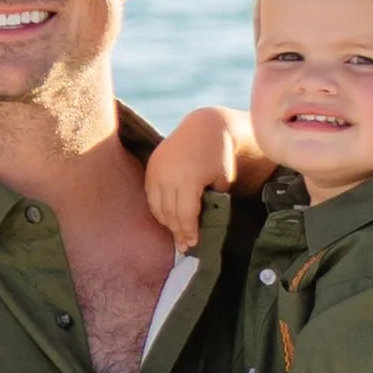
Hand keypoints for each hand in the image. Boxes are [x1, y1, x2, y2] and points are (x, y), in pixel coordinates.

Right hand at [144, 107, 243, 249]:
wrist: (204, 127)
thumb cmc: (218, 155)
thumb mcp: (222, 180)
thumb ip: (211, 202)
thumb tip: (198, 225)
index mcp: (189, 179)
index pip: (185, 215)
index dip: (189, 231)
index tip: (193, 243)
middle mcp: (168, 175)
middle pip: (169, 213)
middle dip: (177, 231)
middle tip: (185, 245)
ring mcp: (157, 170)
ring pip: (157, 207)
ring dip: (166, 222)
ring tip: (176, 233)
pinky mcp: (151, 167)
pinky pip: (151, 196)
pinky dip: (158, 209)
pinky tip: (168, 217)